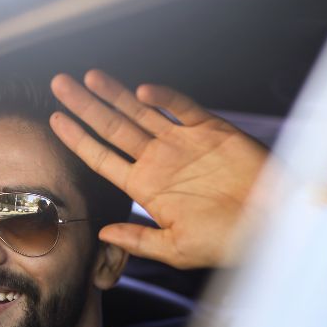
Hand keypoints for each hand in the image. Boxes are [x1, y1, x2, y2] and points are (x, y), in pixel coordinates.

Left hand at [49, 70, 266, 268]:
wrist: (272, 226)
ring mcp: (182, 143)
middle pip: (112, 128)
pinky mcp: (211, 130)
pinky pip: (183, 108)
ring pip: (140, 112)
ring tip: (87, 77)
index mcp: (145, 187)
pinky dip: (165, 98)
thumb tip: (101, 232)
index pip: (101, 158)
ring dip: (114, 94)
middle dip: (85, 106)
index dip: (77, 139)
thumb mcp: (175, 248)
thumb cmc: (225, 241)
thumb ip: (138, 239)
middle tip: (59, 84)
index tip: (55, 120)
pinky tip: (142, 92)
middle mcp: (158, 161)